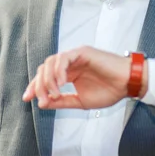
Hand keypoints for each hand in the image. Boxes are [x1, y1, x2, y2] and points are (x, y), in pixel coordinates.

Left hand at [22, 46, 145, 108]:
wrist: (127, 84)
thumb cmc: (109, 91)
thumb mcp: (81, 101)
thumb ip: (62, 102)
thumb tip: (42, 103)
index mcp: (68, 74)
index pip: (45, 77)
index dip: (34, 86)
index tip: (27, 99)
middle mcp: (69, 64)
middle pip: (44, 69)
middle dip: (39, 85)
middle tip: (42, 99)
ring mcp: (75, 56)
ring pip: (51, 62)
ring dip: (48, 79)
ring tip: (55, 93)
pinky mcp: (82, 52)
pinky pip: (64, 58)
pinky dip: (59, 70)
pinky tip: (62, 83)